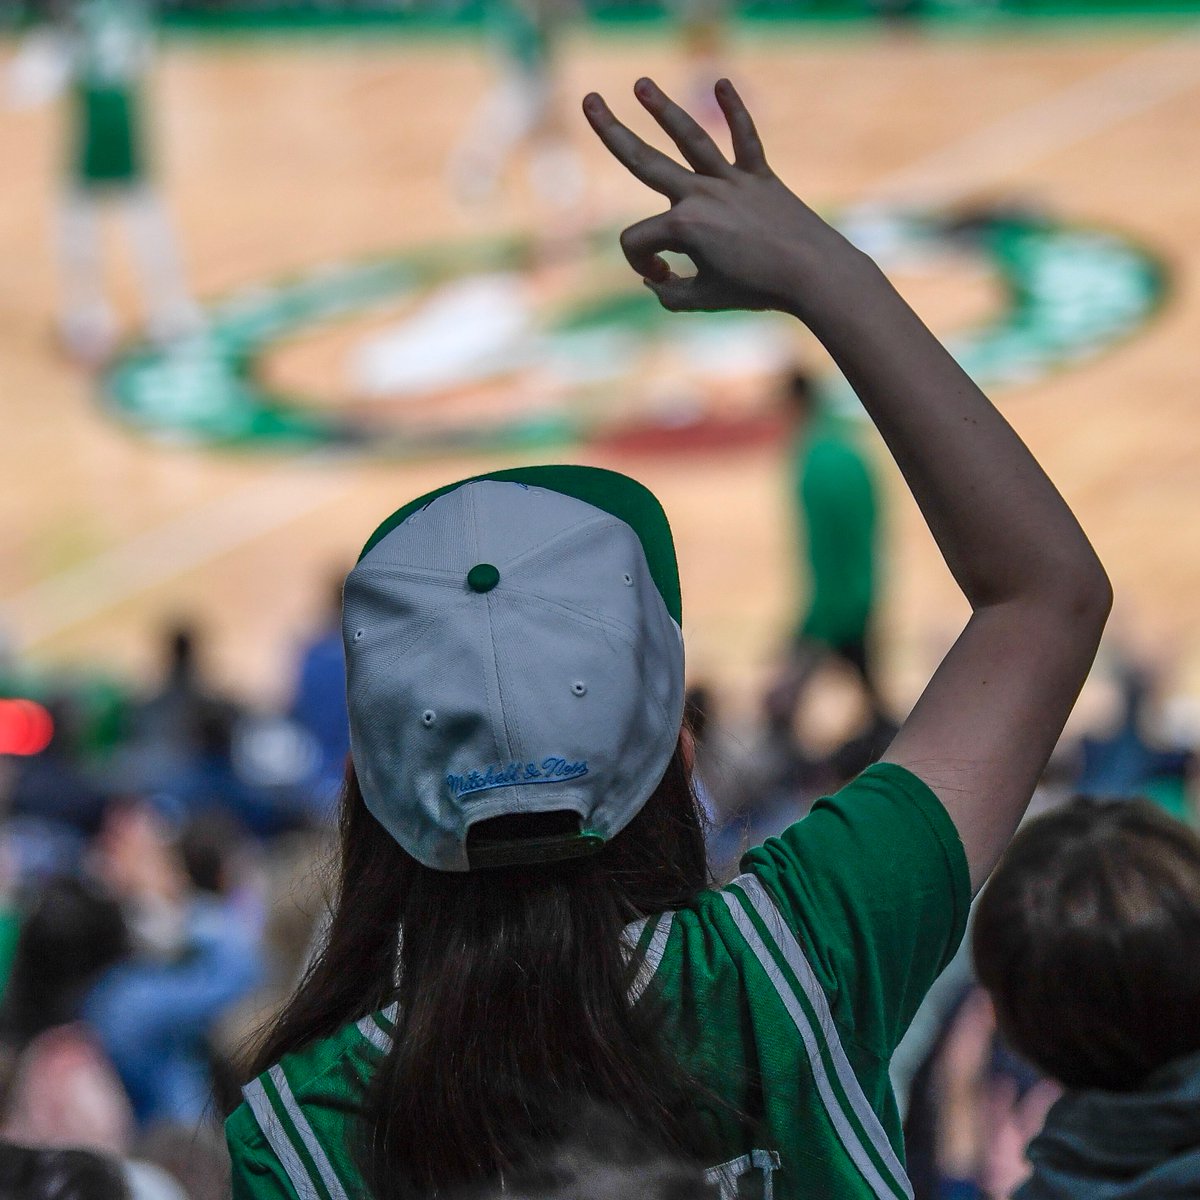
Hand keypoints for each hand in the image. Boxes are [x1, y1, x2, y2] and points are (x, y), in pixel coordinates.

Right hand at [583, 77, 861, 316]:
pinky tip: (722, 83)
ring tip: (641, 84)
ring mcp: (730, 181)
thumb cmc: (757, 290)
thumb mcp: (704, 300)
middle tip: (589, 100)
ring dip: (663, 108)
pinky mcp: (759, 176)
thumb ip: (670, 294)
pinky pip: (745, 138)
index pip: (636, 241)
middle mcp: (701, 194)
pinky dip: (735, 111)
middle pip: (643, 160)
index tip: (665, 278)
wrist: (813, 274)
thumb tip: (656, 280)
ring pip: (689, 137)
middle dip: (611, 131)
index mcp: (682, 226)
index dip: (642, 264)